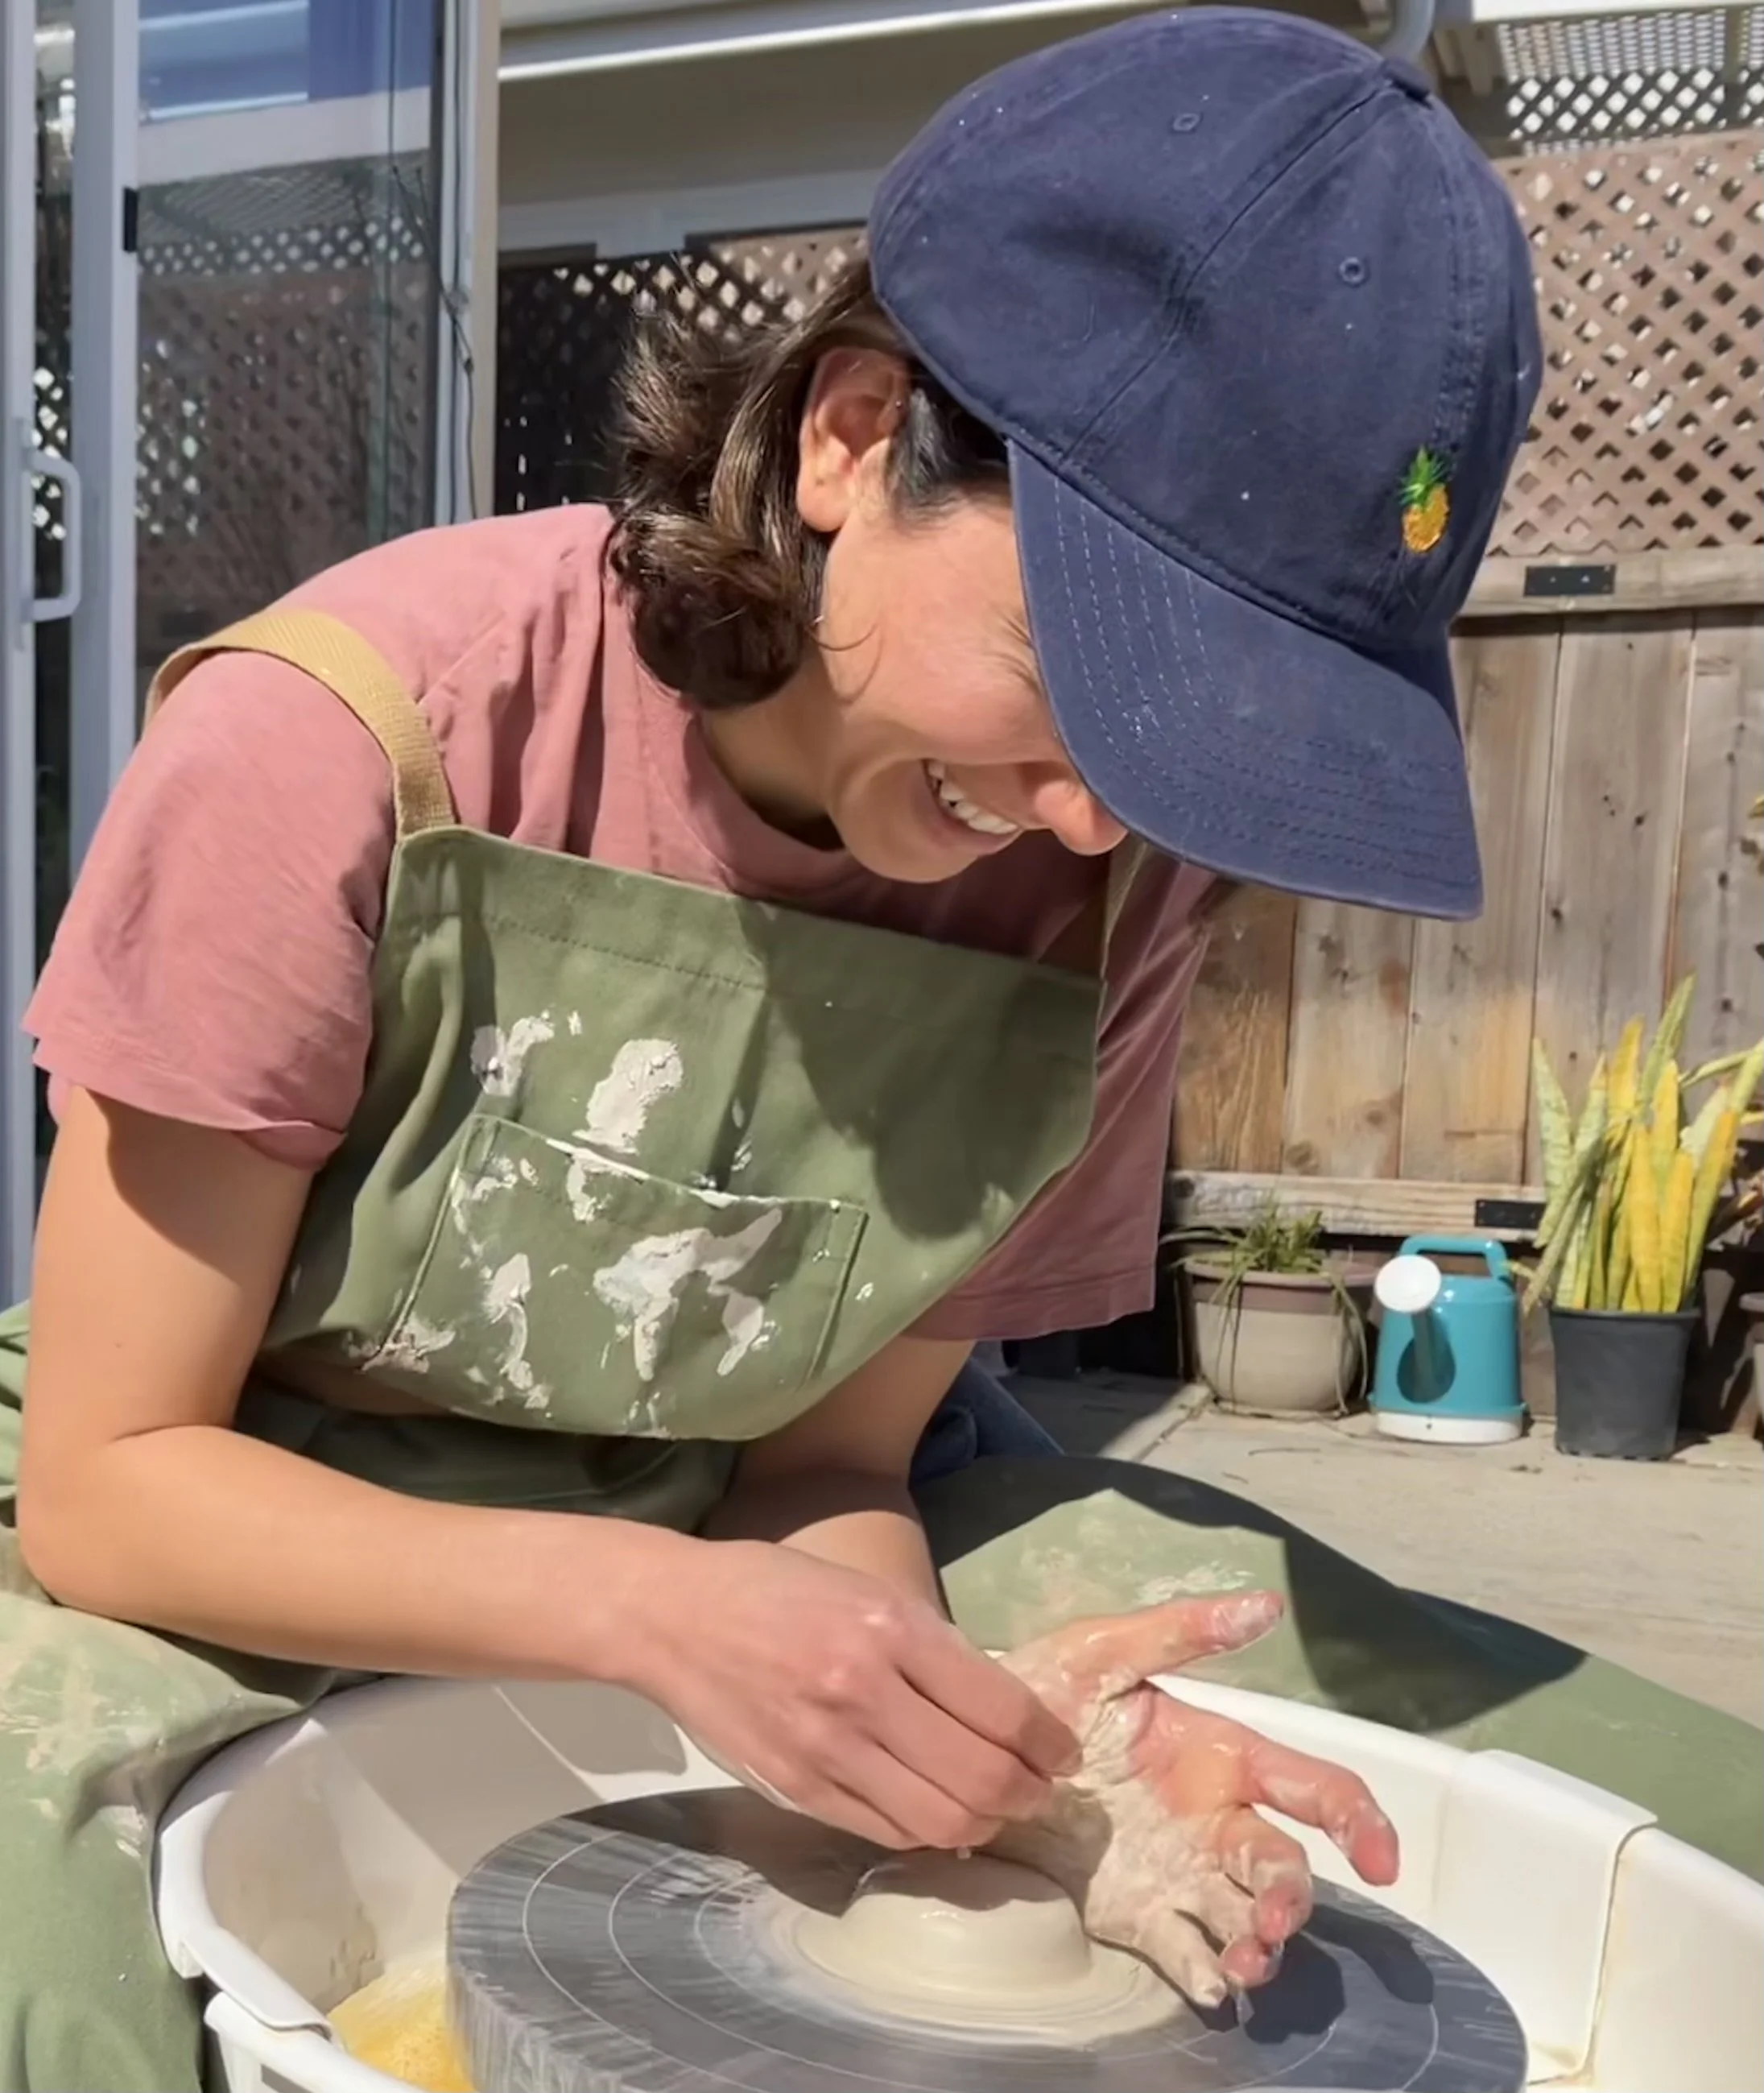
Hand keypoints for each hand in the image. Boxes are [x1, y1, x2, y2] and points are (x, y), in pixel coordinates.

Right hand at [627, 1538, 1080, 1850]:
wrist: (675, 1617)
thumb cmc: (778, 1589)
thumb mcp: (869, 1590)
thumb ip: (934, 1648)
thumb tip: (1004, 1710)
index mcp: (890, 1628)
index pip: (1002, 1709)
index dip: (1050, 1741)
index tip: (1064, 1750)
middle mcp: (863, 1692)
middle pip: (982, 1778)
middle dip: (1030, 1793)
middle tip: (1042, 1788)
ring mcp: (826, 1749)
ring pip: (940, 1821)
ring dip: (986, 1823)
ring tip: (996, 1808)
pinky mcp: (797, 1789)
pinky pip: (886, 1833)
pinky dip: (927, 1831)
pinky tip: (936, 1811)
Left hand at [995, 1594, 1399, 2006]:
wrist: (968, 1745)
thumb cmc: (1044, 1688)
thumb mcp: (1104, 1650)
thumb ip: (1182, 1632)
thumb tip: (1268, 1604)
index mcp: (1221, 1756)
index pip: (1313, 1787)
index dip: (1360, 1821)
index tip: (1382, 1863)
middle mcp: (1214, 1822)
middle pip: (1283, 1867)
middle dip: (1293, 1899)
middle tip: (1271, 1920)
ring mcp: (1180, 1873)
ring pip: (1247, 1919)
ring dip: (1259, 1947)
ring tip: (1241, 1964)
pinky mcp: (1138, 1913)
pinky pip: (1185, 1950)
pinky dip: (1205, 1973)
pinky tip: (1206, 1981)